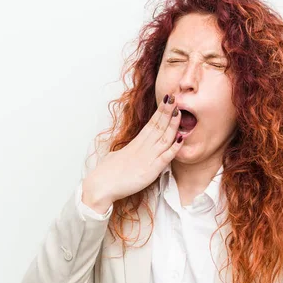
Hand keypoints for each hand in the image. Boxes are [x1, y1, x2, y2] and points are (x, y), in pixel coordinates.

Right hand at [82, 94, 183, 212]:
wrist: (101, 185)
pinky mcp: (151, 170)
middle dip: (167, 112)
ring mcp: (148, 158)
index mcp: (135, 143)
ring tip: (180, 112)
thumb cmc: (106, 173)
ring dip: (173, 125)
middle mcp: (143, 147)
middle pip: (158, 126)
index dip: (160, 112)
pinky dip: (174, 148)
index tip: (167, 101)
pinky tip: (181, 138)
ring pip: (164, 138)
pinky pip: (166, 157)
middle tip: (175, 97)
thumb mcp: (116, 156)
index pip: (151, 124)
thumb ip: (125, 152)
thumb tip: (124, 152)